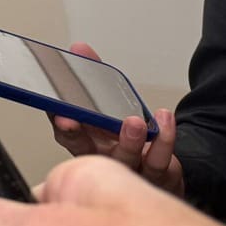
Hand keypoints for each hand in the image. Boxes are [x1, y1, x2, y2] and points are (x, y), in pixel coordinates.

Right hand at [48, 42, 183, 195]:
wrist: (157, 166)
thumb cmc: (124, 136)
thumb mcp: (106, 105)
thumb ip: (94, 77)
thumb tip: (80, 49)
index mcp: (86, 141)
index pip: (66, 134)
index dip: (62, 125)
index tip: (62, 116)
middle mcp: (103, 159)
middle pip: (86, 153)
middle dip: (79, 137)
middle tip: (75, 120)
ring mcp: (129, 170)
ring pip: (125, 160)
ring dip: (129, 140)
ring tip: (134, 121)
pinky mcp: (156, 176)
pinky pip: (159, 162)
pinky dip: (163, 140)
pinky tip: (163, 120)